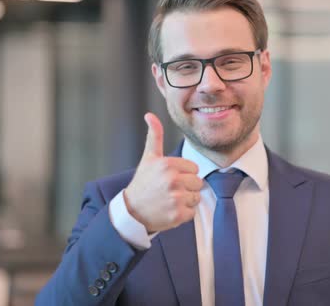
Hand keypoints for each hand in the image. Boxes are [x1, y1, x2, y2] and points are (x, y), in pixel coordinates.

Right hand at [123, 112, 202, 232]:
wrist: (132, 212)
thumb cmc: (143, 183)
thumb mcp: (149, 158)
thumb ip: (154, 136)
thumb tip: (150, 115)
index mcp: (168, 164)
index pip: (194, 169)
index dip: (184, 174)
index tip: (170, 178)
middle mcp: (173, 180)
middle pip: (198, 183)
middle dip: (187, 187)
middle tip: (170, 191)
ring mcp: (176, 198)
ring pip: (196, 197)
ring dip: (186, 201)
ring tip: (169, 200)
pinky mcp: (178, 215)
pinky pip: (192, 212)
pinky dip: (183, 214)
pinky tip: (170, 211)